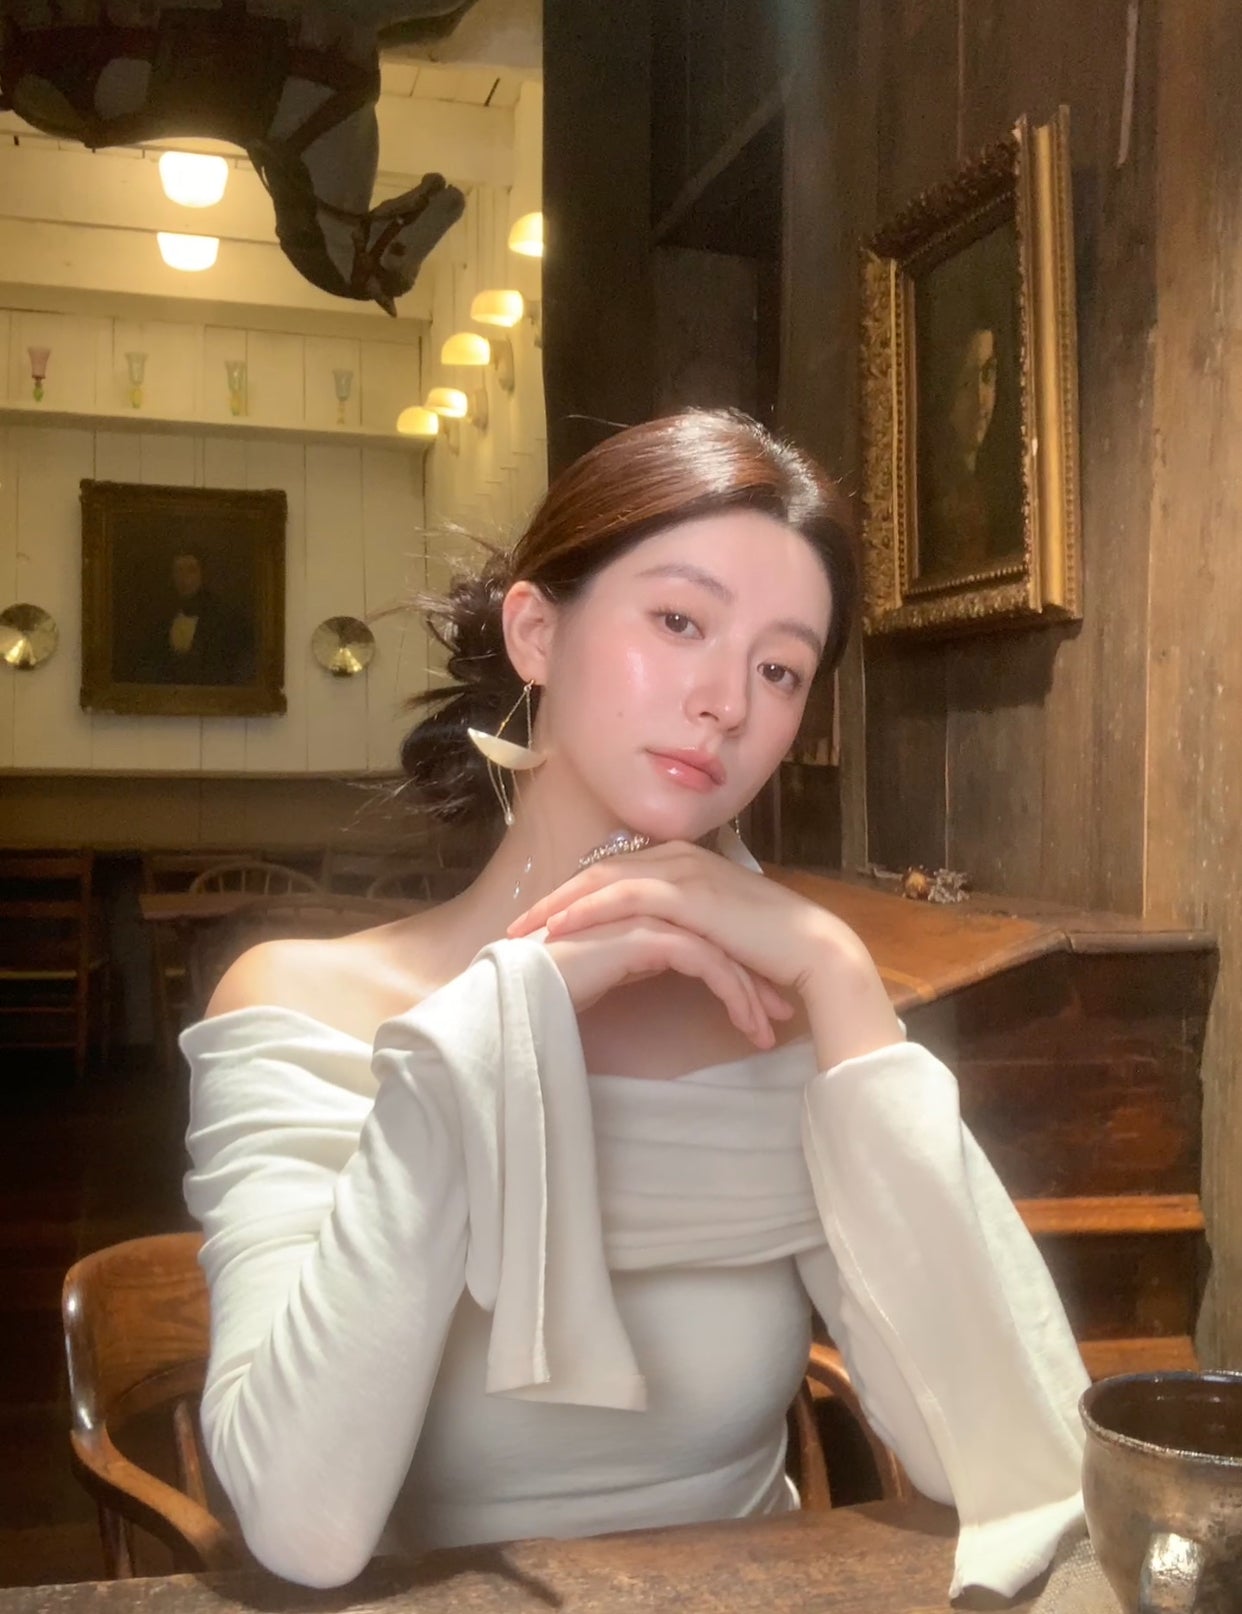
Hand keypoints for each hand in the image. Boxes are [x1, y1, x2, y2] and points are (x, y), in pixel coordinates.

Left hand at [508, 841, 902, 1065]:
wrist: (811, 951)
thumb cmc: (766, 949)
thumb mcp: (710, 932)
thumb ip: (676, 926)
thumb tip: (644, 945)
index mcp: (680, 860)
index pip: (610, 872)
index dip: (570, 896)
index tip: (537, 921)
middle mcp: (676, 855)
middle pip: (597, 870)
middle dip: (552, 898)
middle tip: (514, 925)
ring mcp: (682, 869)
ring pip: (602, 879)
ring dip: (558, 905)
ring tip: (523, 931)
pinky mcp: (688, 892)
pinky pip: (623, 895)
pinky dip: (586, 910)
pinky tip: (559, 930)